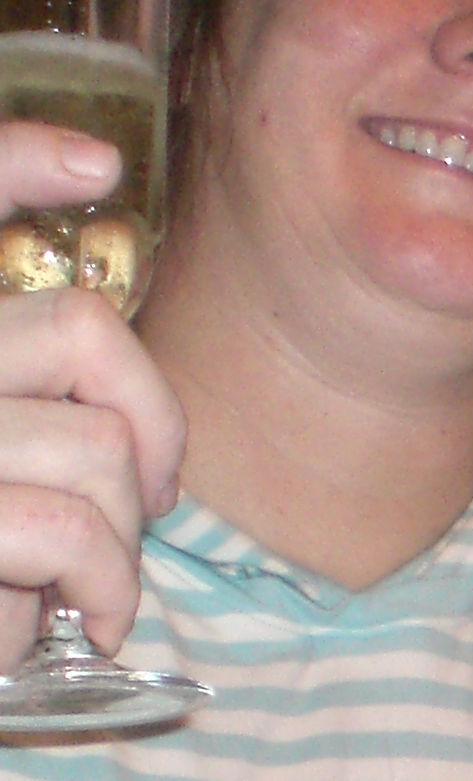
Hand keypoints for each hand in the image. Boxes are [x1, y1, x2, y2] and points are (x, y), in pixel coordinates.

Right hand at [0, 122, 184, 661]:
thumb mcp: (15, 482)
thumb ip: (41, 399)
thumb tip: (119, 365)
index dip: (11, 159)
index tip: (97, 164)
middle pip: (79, 329)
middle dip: (151, 427)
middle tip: (145, 502)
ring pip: (96, 446)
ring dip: (124, 538)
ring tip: (87, 584)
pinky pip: (73, 531)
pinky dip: (110, 590)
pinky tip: (91, 621)